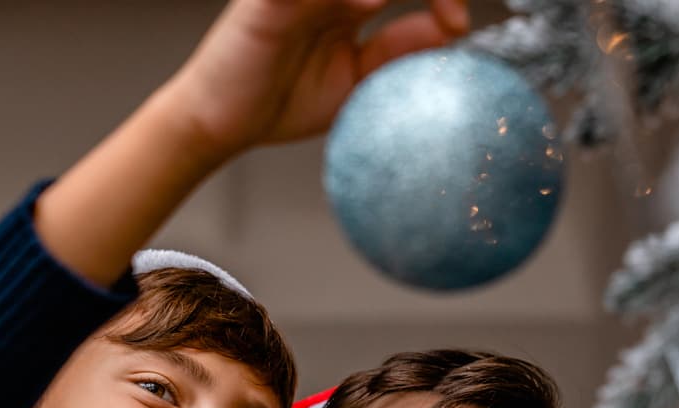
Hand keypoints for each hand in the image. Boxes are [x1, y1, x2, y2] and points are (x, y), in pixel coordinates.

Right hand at [167, 0, 469, 157]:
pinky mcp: (268, 0)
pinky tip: (368, 3)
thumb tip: (449, 30)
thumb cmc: (280, 100)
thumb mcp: (357, 81)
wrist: (221, 123)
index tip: (457, 26)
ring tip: (414, 7)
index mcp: (351, 1)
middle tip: (450, 16)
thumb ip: (399, 51)